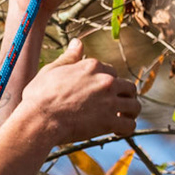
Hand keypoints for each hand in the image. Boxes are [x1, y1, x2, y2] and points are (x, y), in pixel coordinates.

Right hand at [19, 39, 138, 146]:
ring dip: (130, 112)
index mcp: (92, 66)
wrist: (39, 119)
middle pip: (128, 87)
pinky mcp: (109, 121)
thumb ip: (69, 57)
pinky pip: (129, 125)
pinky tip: (117, 131)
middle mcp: (105, 81)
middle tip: (116, 106)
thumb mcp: (53, 69)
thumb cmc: (40, 96)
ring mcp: (109, 101)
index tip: (100, 93)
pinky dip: (126, 129)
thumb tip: (78, 42)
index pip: (111, 72)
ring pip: (134, 105)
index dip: (107, 83)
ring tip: (122, 118)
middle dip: (124, 96)